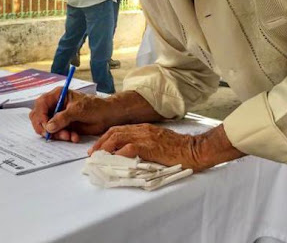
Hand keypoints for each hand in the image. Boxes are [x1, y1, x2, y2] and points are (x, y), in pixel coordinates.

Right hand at [29, 89, 130, 141]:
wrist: (108, 116)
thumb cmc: (94, 107)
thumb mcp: (78, 110)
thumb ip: (62, 118)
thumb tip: (48, 127)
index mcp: (57, 95)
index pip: (40, 104)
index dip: (40, 116)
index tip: (46, 127)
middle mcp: (55, 105)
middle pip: (39, 116)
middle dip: (45, 127)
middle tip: (52, 135)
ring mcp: (58, 116)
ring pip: (47, 127)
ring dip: (56, 134)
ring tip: (69, 136)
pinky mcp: (63, 126)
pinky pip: (56, 134)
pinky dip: (63, 137)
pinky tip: (74, 137)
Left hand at [90, 123, 244, 171]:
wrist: (194, 149)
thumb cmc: (179, 149)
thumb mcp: (158, 142)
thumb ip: (144, 145)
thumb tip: (128, 154)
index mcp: (143, 128)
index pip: (119, 129)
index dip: (106, 138)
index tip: (98, 148)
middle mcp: (142, 130)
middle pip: (115, 132)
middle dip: (101, 142)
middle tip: (93, 154)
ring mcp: (145, 137)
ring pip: (118, 137)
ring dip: (105, 148)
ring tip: (98, 157)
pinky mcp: (150, 146)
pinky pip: (129, 148)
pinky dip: (119, 153)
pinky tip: (113, 159)